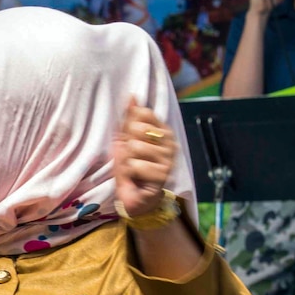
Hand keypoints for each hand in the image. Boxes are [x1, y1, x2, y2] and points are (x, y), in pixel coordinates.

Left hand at [113, 103, 176, 217]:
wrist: (136, 198)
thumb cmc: (131, 167)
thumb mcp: (125, 141)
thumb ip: (129, 119)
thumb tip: (132, 96)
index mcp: (162, 130)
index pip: (144, 113)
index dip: (129, 125)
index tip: (128, 138)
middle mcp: (169, 142)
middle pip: (138, 128)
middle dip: (126, 144)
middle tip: (131, 157)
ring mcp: (168, 158)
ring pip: (135, 147)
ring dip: (126, 160)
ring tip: (133, 168)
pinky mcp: (164, 174)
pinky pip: (135, 165)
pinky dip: (129, 173)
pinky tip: (137, 178)